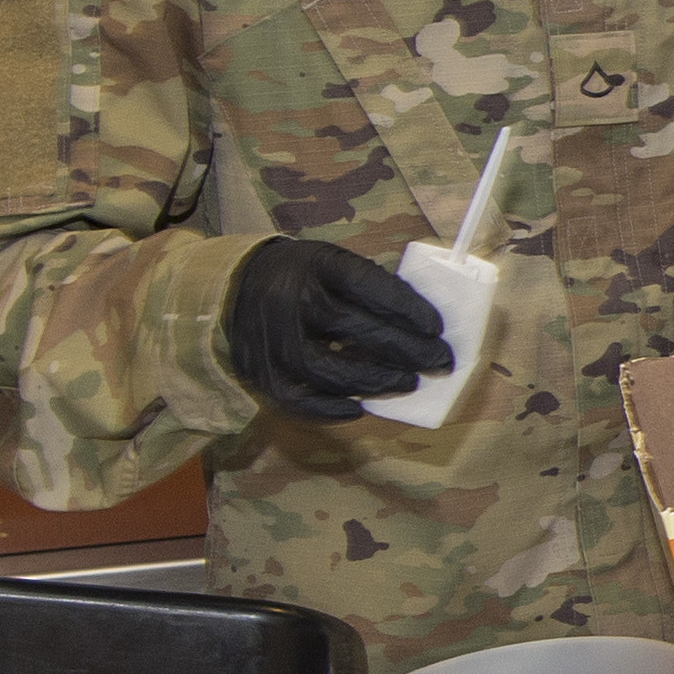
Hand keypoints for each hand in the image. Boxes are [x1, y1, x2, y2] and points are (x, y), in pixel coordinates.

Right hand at [221, 237, 453, 421]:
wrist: (234, 289)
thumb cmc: (303, 280)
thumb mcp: (331, 264)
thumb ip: (370, 288)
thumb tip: (423, 327)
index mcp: (314, 265)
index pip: (368, 284)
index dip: (407, 307)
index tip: (436, 327)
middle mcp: (290, 300)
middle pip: (356, 329)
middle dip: (407, 350)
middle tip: (439, 362)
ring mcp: (272, 339)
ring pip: (330, 370)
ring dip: (376, 381)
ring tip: (407, 382)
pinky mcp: (260, 372)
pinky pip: (299, 401)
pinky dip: (332, 409)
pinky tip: (361, 407)